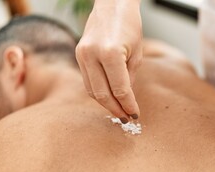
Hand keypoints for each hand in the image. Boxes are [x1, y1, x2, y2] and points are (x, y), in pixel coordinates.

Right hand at [76, 0, 141, 122]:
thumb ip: (129, 78)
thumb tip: (124, 99)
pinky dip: (98, 92)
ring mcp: (82, 55)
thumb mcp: (136, 53)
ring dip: (106, 104)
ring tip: (118, 111)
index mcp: (110, 53)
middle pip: (102, 94)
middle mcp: (92, 54)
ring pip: (92, 90)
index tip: (135, 114)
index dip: (128, 105)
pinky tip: (108, 98)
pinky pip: (87, 81)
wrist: (111, 4)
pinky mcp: (78, 55)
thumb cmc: (129, 25)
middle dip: (116, 109)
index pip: (120, 89)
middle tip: (126, 118)